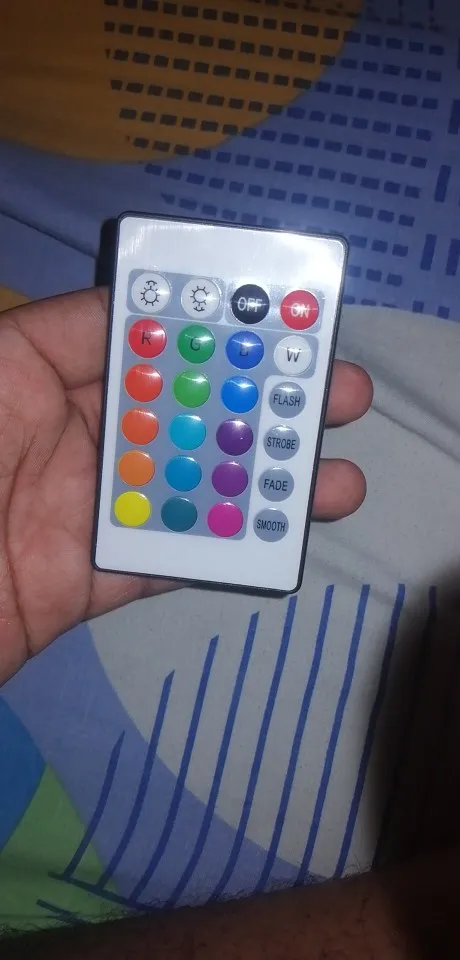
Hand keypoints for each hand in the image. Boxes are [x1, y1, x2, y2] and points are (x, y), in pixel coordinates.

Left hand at [0, 290, 371, 682]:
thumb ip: (53, 336)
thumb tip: (130, 302)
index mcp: (30, 372)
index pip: (133, 333)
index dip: (206, 319)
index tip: (277, 310)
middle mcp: (68, 433)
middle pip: (180, 407)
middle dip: (260, 395)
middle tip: (332, 388)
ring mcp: (85, 509)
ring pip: (191, 484)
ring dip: (264, 477)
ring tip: (336, 473)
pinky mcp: (92, 578)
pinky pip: (173, 559)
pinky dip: (231, 549)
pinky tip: (286, 535)